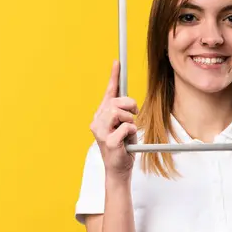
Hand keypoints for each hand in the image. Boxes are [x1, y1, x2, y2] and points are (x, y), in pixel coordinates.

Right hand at [90, 60, 138, 178]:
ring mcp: (100, 131)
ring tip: (128, 133)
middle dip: (129, 106)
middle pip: (116, 101)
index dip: (114, 77)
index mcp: (101, 116)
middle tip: (134, 116)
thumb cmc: (123, 148)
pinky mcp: (108, 141)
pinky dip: (131, 133)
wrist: (119, 170)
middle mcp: (97, 121)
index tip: (117, 62)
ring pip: (119, 112)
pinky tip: (127, 142)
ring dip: (130, 121)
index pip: (108, 93)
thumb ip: (124, 114)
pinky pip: (126, 128)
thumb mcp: (125, 127)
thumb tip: (129, 102)